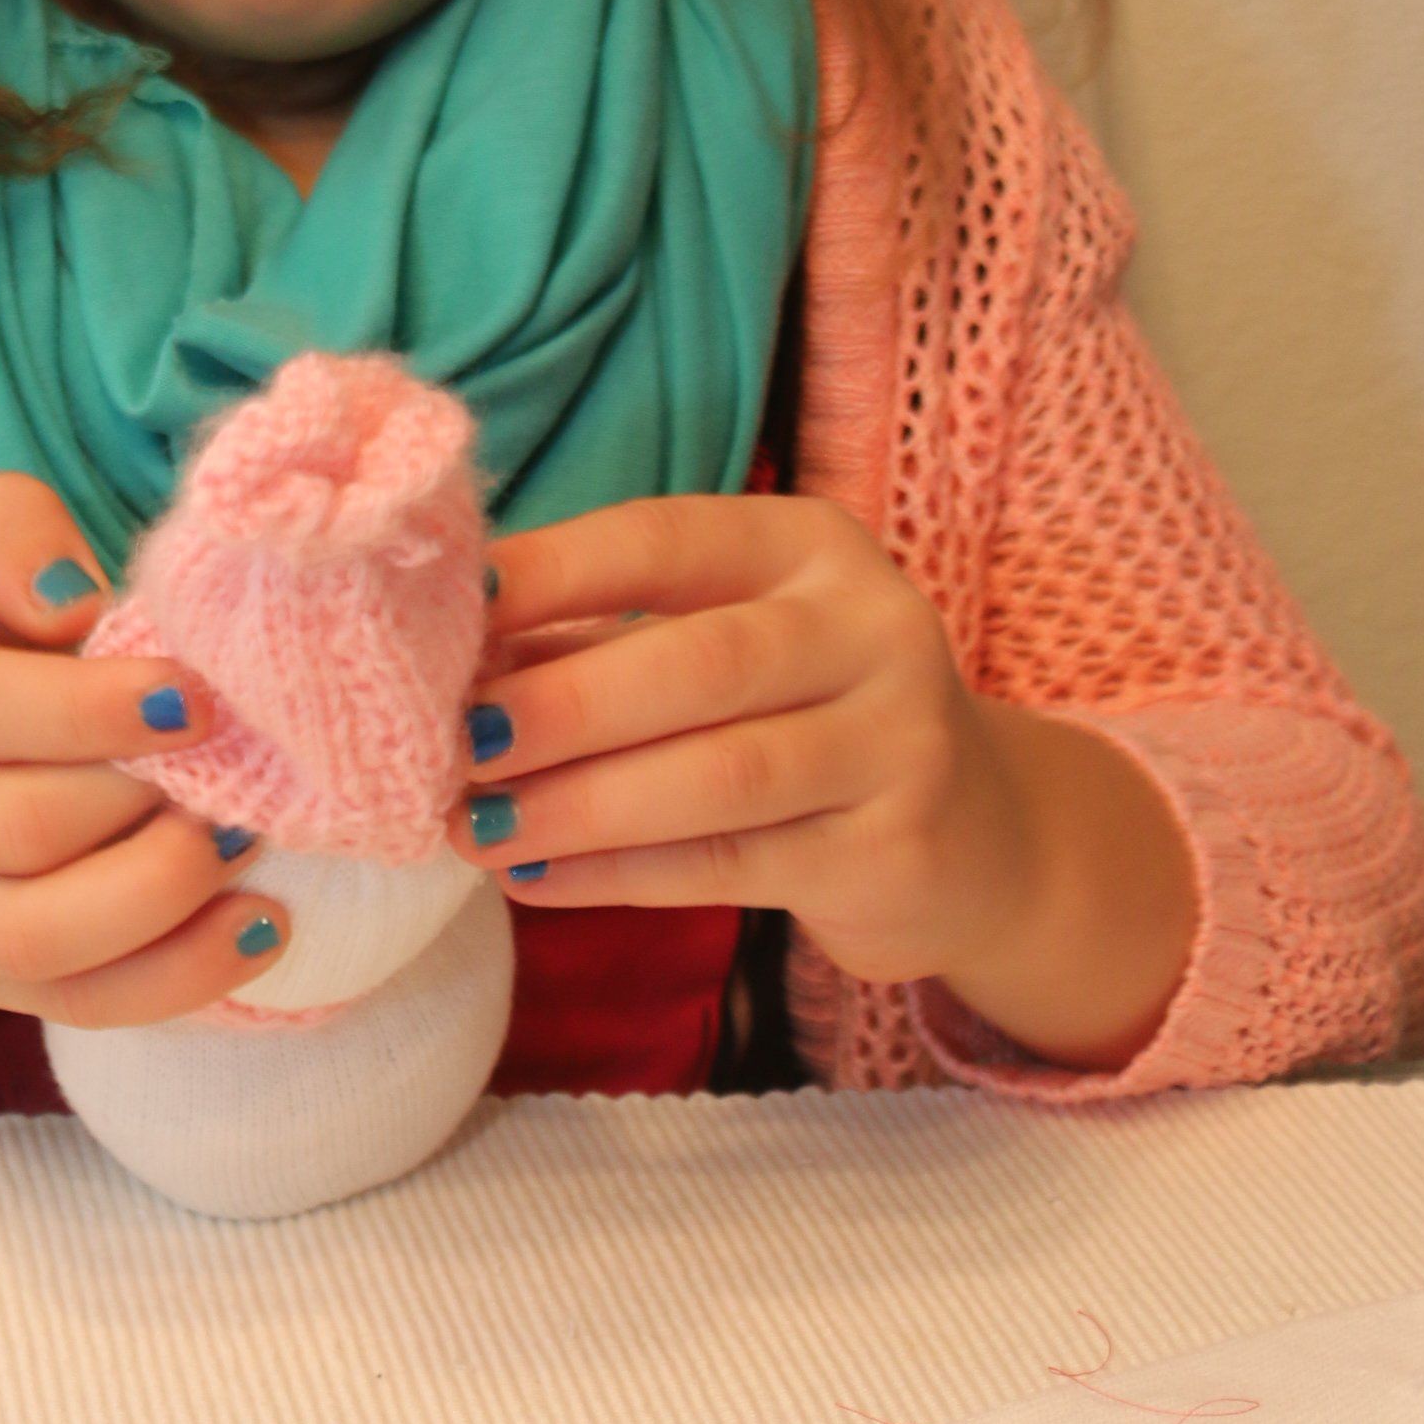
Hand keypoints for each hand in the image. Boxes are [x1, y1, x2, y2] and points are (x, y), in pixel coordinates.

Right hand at [0, 474, 286, 1022]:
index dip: (85, 710)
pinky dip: (176, 979)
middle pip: (14, 830)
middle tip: (238, 759)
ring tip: (249, 836)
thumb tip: (73, 603)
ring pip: (36, 938)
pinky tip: (257, 926)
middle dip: (142, 799)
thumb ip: (5, 533)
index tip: (195, 695)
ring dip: (161, 893)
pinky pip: (77, 1004)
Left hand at [446, 493, 1039, 992]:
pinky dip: (618, 876)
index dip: (556, 572)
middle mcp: (871, 629)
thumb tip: (448, 661)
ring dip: (580, 806)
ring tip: (476, 827)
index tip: (453, 609)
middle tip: (456, 742)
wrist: (974, 835)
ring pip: (719, 777)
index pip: (667, 541)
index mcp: (809, 548)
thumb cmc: (800, 715)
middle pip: (701, 663)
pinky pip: (732, 864)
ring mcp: (896, 744)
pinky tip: (535, 881)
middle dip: (565, 705)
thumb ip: (599, 641)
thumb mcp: (723, 645)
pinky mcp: (891, 853)